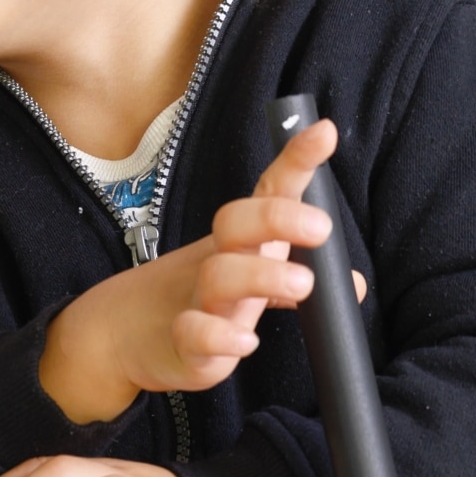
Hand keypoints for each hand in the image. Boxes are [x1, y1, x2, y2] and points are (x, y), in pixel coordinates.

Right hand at [37, 119, 360, 423]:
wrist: (124, 333)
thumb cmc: (202, 298)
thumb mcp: (252, 280)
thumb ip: (298, 275)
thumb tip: (351, 284)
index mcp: (241, 240)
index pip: (268, 192)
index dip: (296, 161)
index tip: (324, 133)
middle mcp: (219, 261)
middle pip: (236, 223)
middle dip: (277, 218)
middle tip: (321, 228)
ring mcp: (197, 300)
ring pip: (220, 276)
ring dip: (261, 274)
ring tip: (302, 284)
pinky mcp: (182, 342)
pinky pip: (194, 334)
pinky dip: (219, 336)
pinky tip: (247, 341)